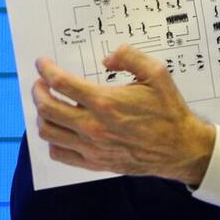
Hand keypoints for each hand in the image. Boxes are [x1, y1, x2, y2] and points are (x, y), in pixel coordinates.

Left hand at [32, 44, 214, 185]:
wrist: (181, 147)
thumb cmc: (170, 111)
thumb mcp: (158, 74)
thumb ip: (130, 57)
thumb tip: (107, 59)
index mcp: (105, 102)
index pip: (61, 83)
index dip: (46, 70)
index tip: (43, 63)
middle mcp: (93, 126)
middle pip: (46, 108)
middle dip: (38, 91)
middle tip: (41, 83)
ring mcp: (91, 147)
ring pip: (48, 131)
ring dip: (42, 115)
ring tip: (49, 104)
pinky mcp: (94, 162)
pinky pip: (59, 153)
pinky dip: (52, 140)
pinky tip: (61, 129)